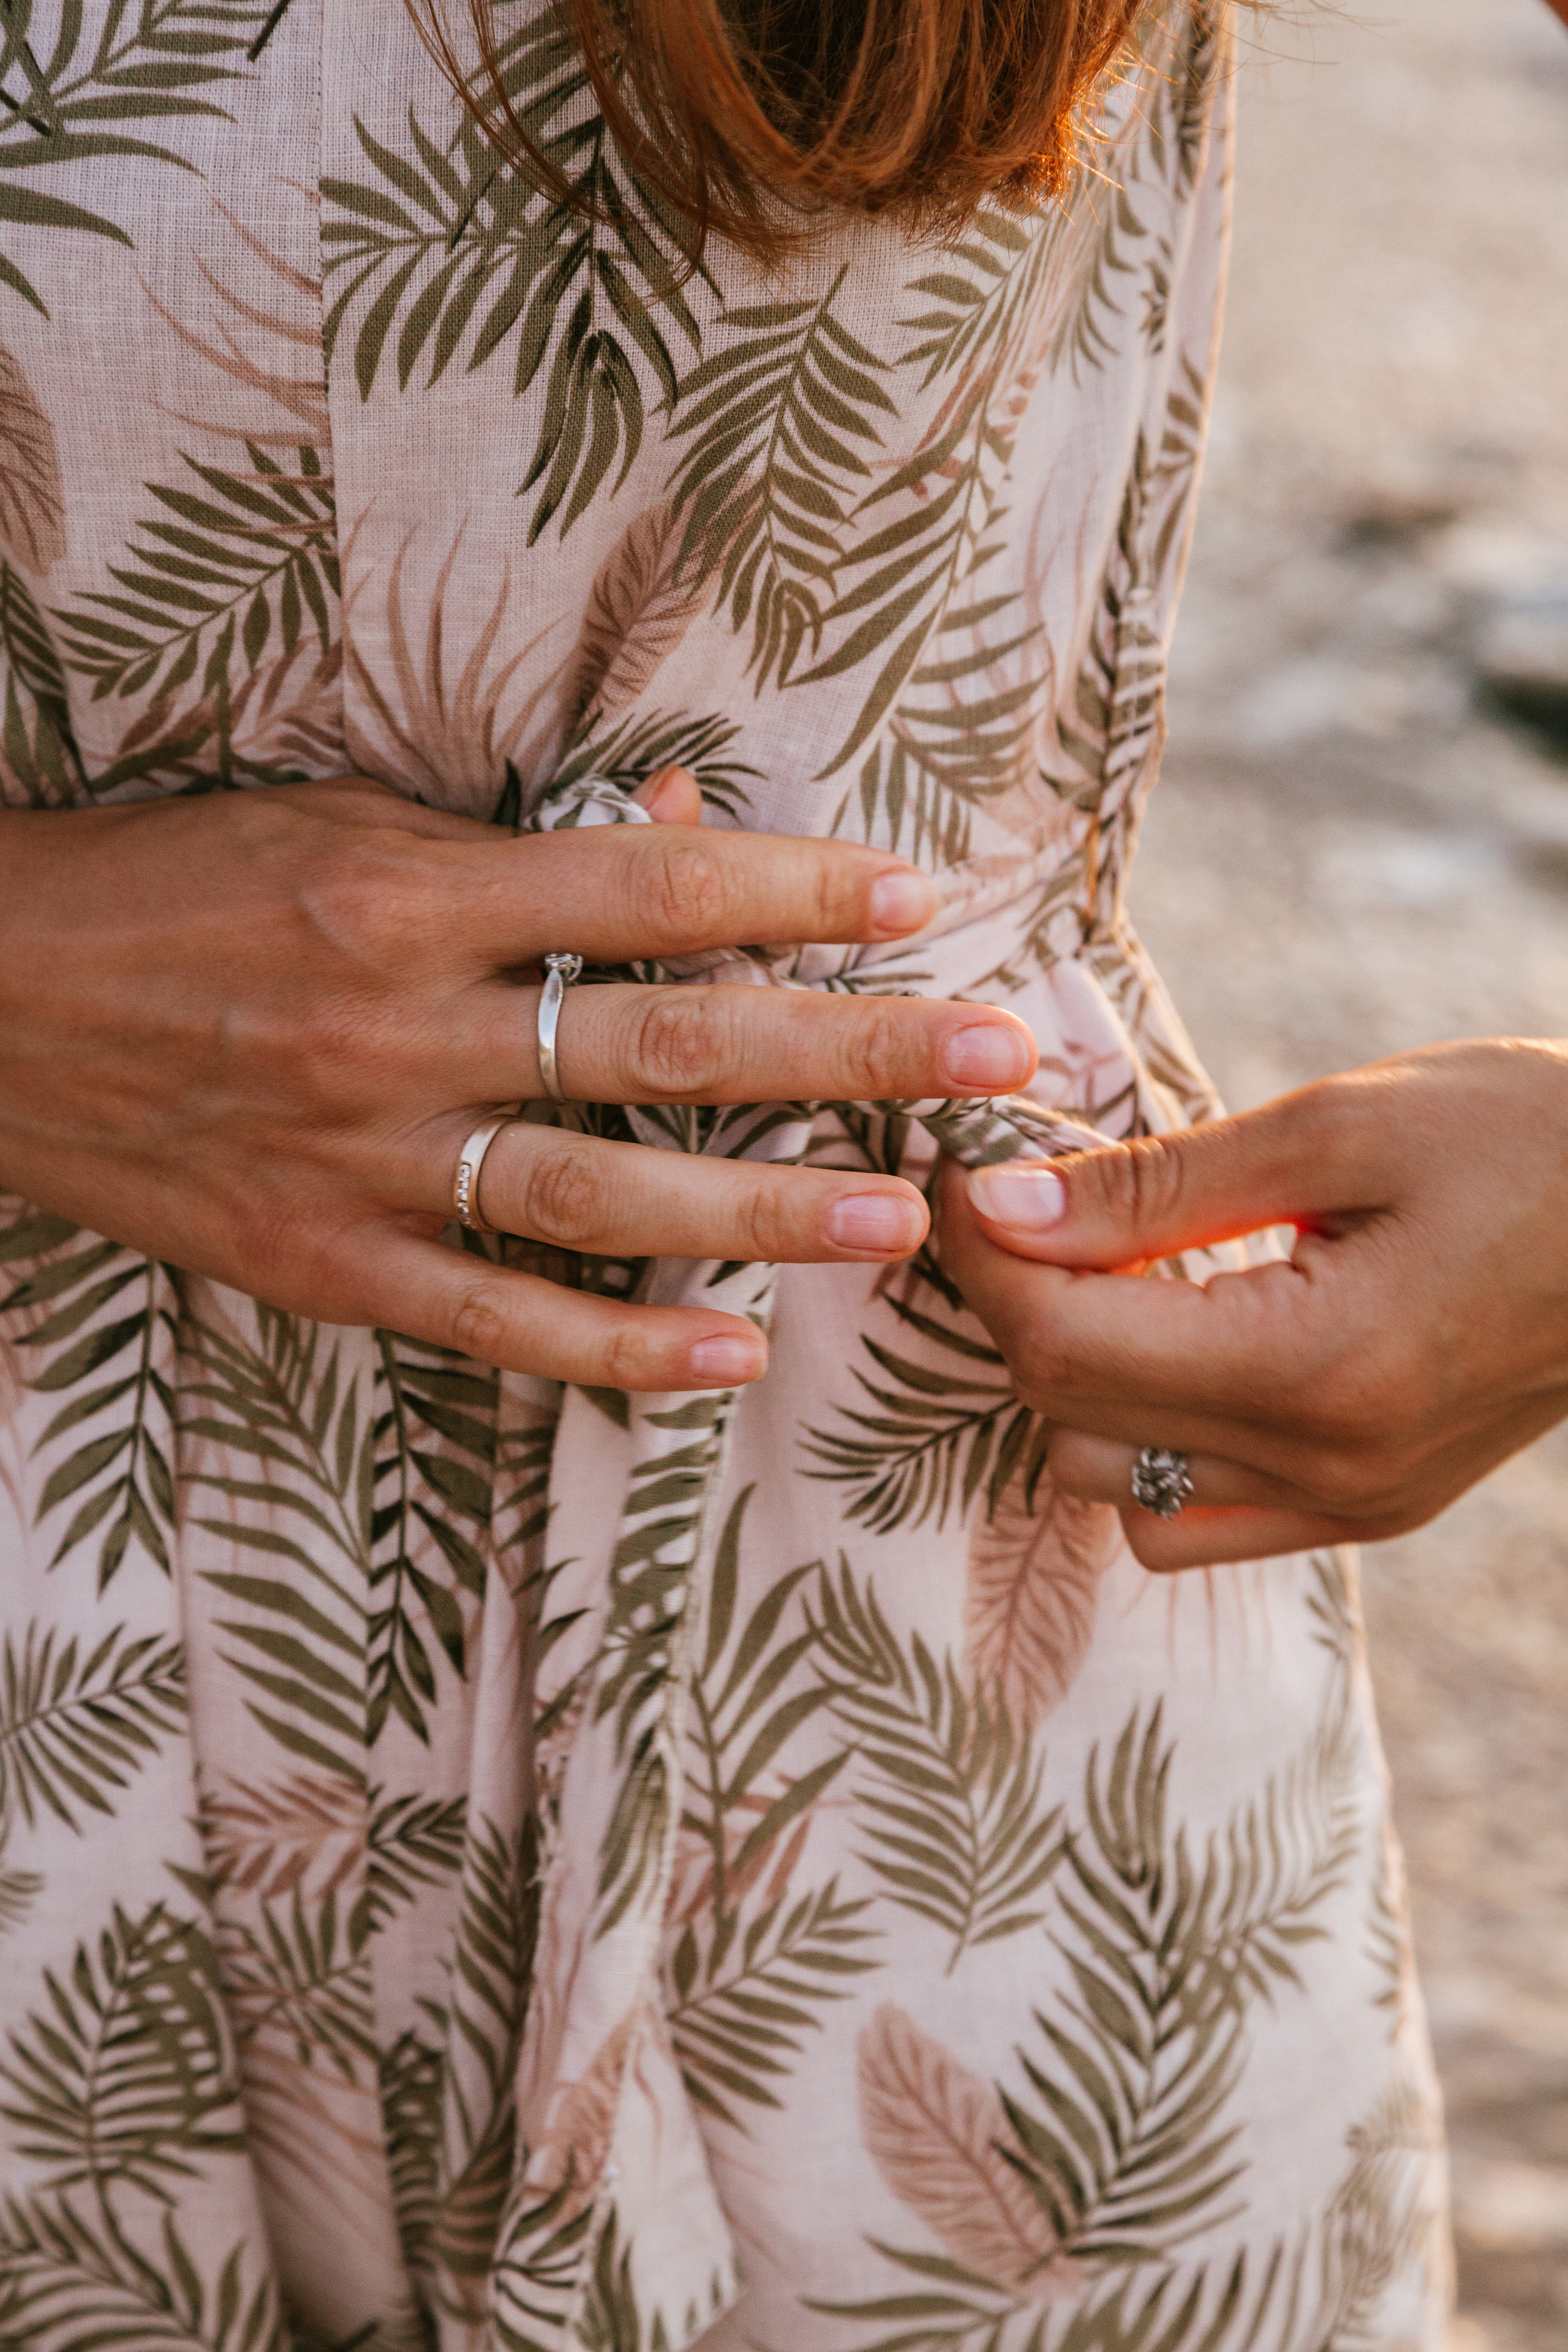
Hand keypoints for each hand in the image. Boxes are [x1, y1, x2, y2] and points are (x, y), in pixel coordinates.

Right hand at [0, 769, 1036, 1391]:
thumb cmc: (170, 889)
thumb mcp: (333, 823)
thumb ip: (514, 843)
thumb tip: (682, 825)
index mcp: (408, 894)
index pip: (645, 888)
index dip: (795, 888)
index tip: (917, 896)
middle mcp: (400, 1028)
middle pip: (666, 1044)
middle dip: (846, 1052)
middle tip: (993, 1061)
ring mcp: (362, 1159)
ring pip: (600, 1199)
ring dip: (762, 1216)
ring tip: (897, 1221)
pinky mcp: (319, 1261)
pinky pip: (489, 1320)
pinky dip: (609, 1351)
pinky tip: (724, 1364)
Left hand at [934, 1039, 1567, 1565]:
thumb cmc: (1531, 1135)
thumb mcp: (1341, 1125)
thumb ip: (1158, 1183)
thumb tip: (1000, 1204)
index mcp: (1322, 1364)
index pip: (1066, 1343)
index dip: (984, 1256)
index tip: (964, 1172)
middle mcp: (1331, 1466)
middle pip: (1068, 1418)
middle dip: (1016, 1310)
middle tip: (1021, 1205)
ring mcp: (1353, 1504)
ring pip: (1107, 1488)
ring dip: (1072, 1383)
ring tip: (1103, 1272)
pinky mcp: (1371, 1510)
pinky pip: (1189, 1522)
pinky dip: (1142, 1445)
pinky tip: (1177, 1347)